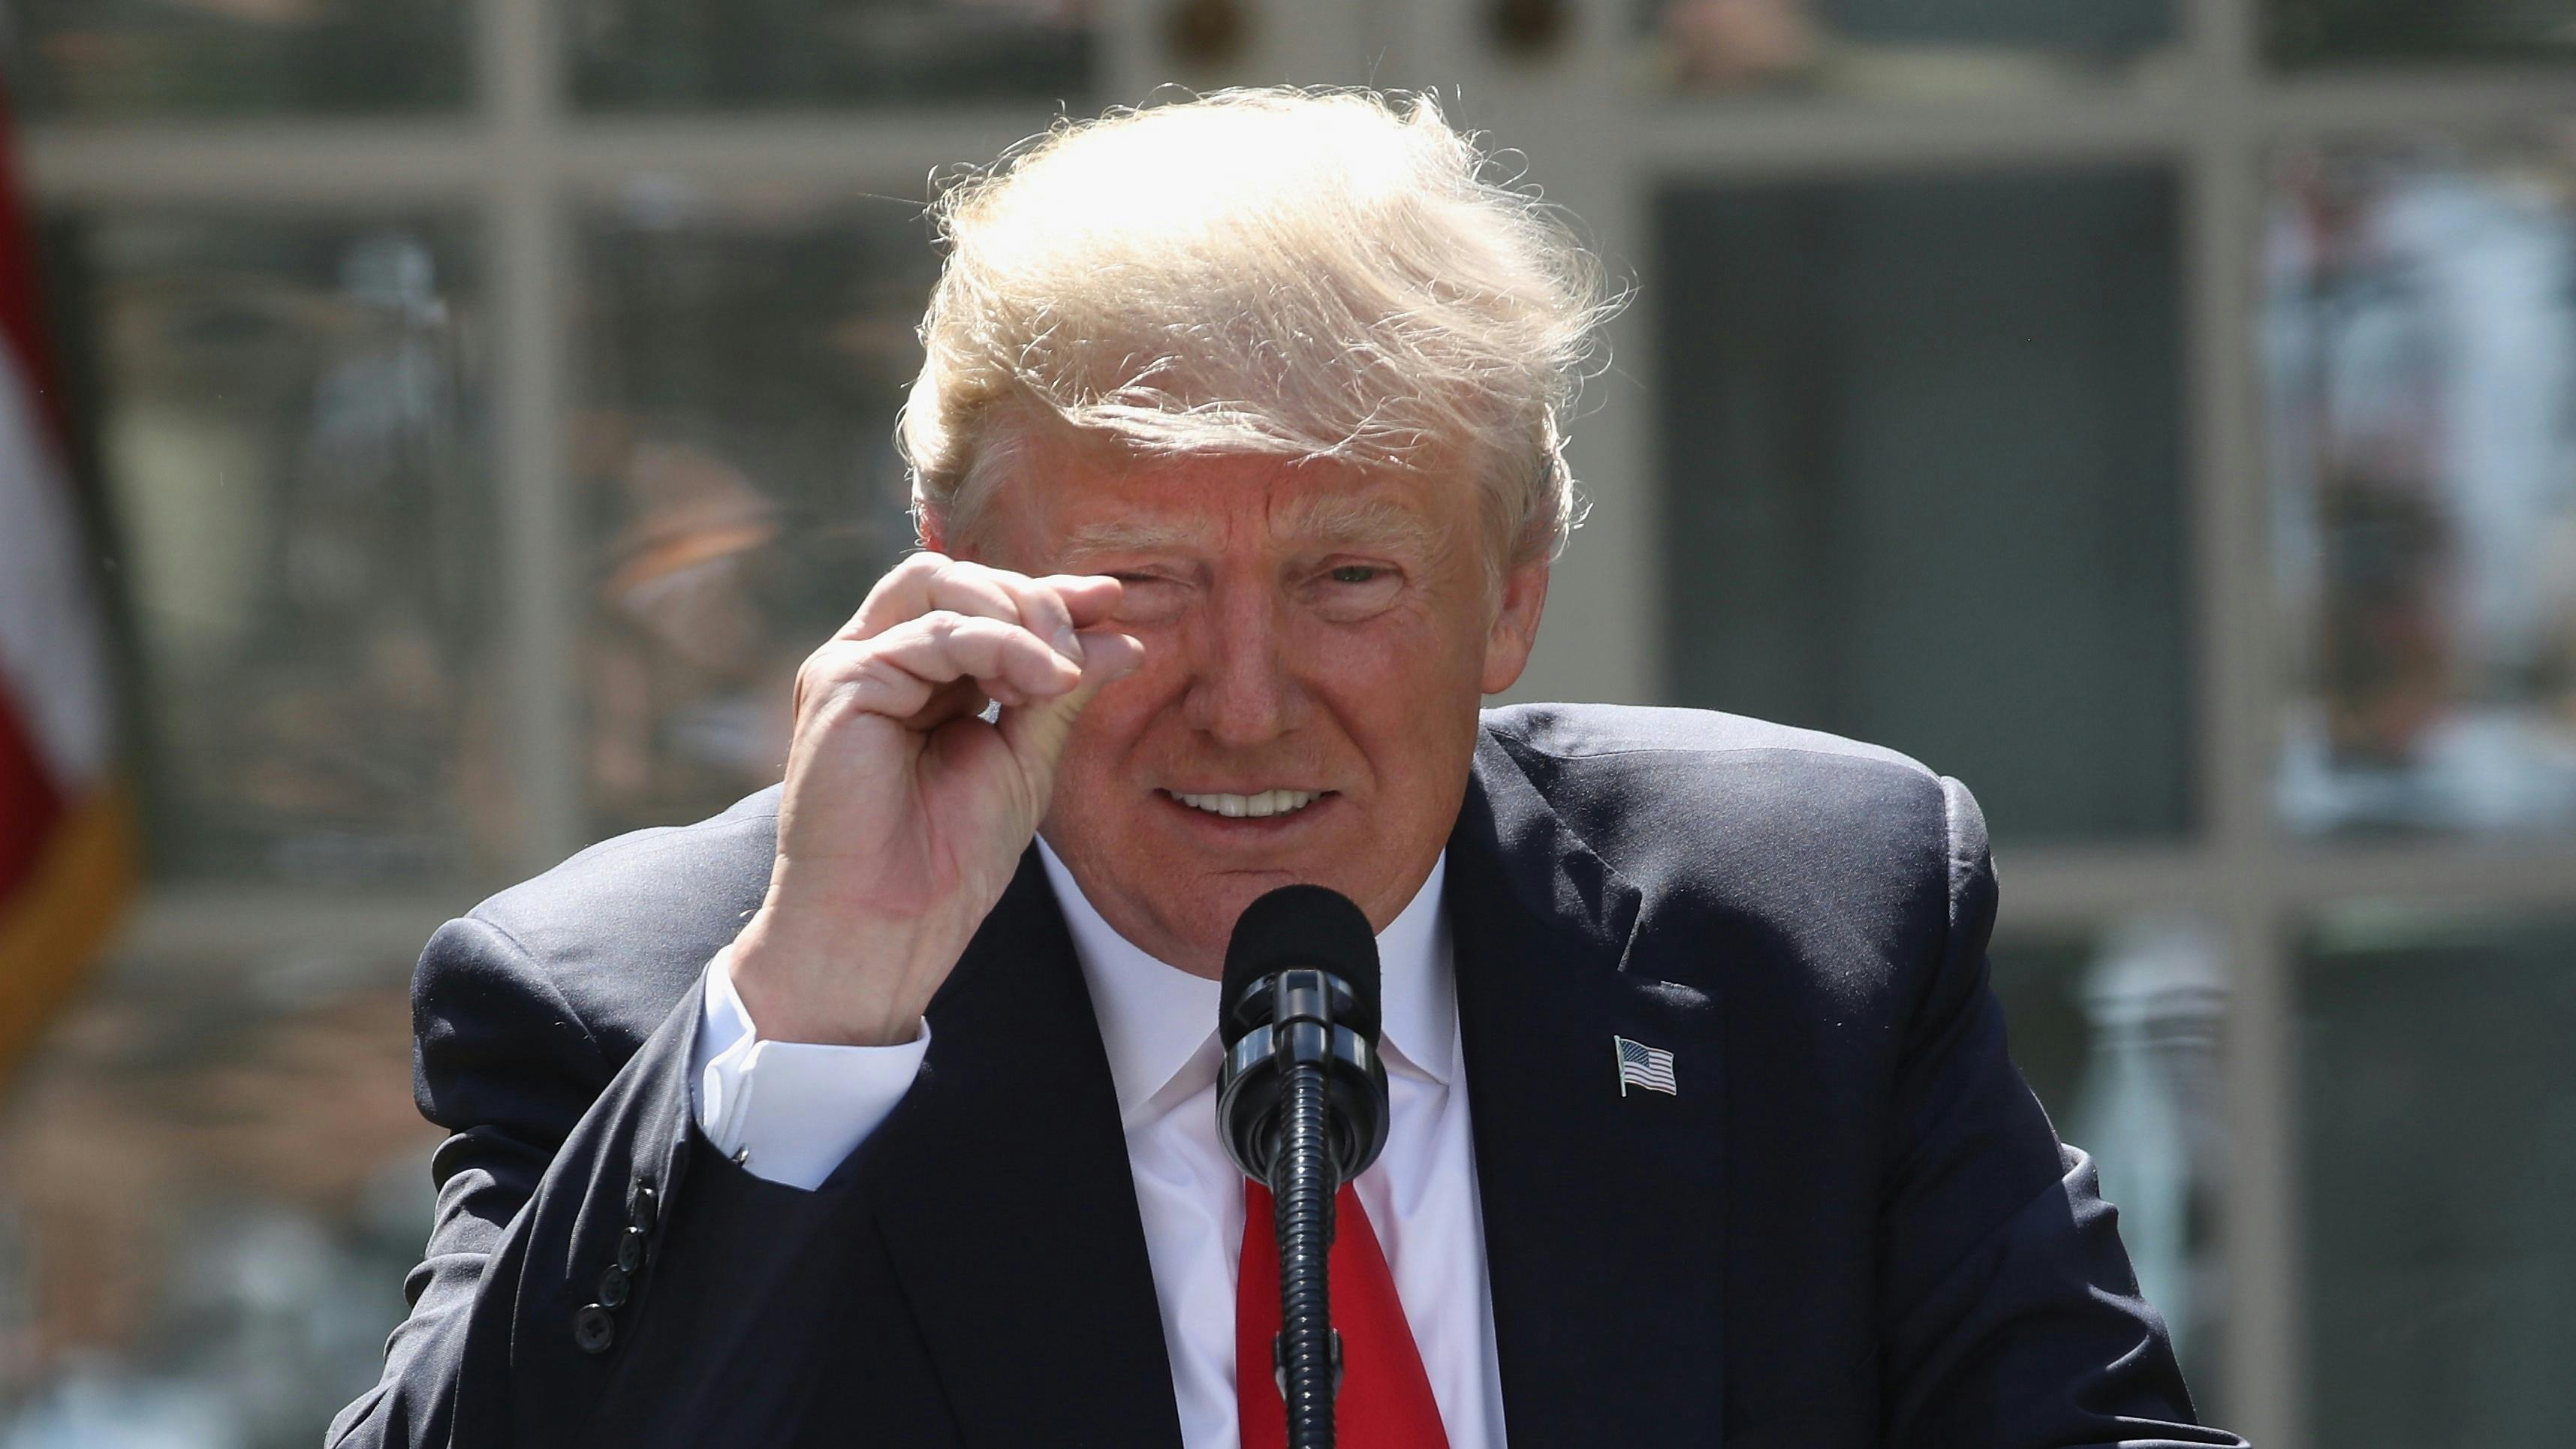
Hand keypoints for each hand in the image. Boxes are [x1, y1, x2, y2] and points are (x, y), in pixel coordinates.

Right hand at [728, 552, 1144, 1045]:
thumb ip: (1062, 692)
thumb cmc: (946, 861)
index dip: (1049, 594)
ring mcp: (853, 666)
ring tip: (1063, 670)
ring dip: (1018, 614)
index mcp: (920, 679)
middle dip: (1036, 598)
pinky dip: (999, 645)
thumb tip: (1124, 635)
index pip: (983, 605)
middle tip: (1092, 636)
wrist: (889, 927)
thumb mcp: (1026, 760)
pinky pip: (932, 634)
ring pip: (940, 587)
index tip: (1114, 598)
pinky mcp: (839, 680)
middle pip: (958, 579)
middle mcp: (879, 662)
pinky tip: (1044, 680)